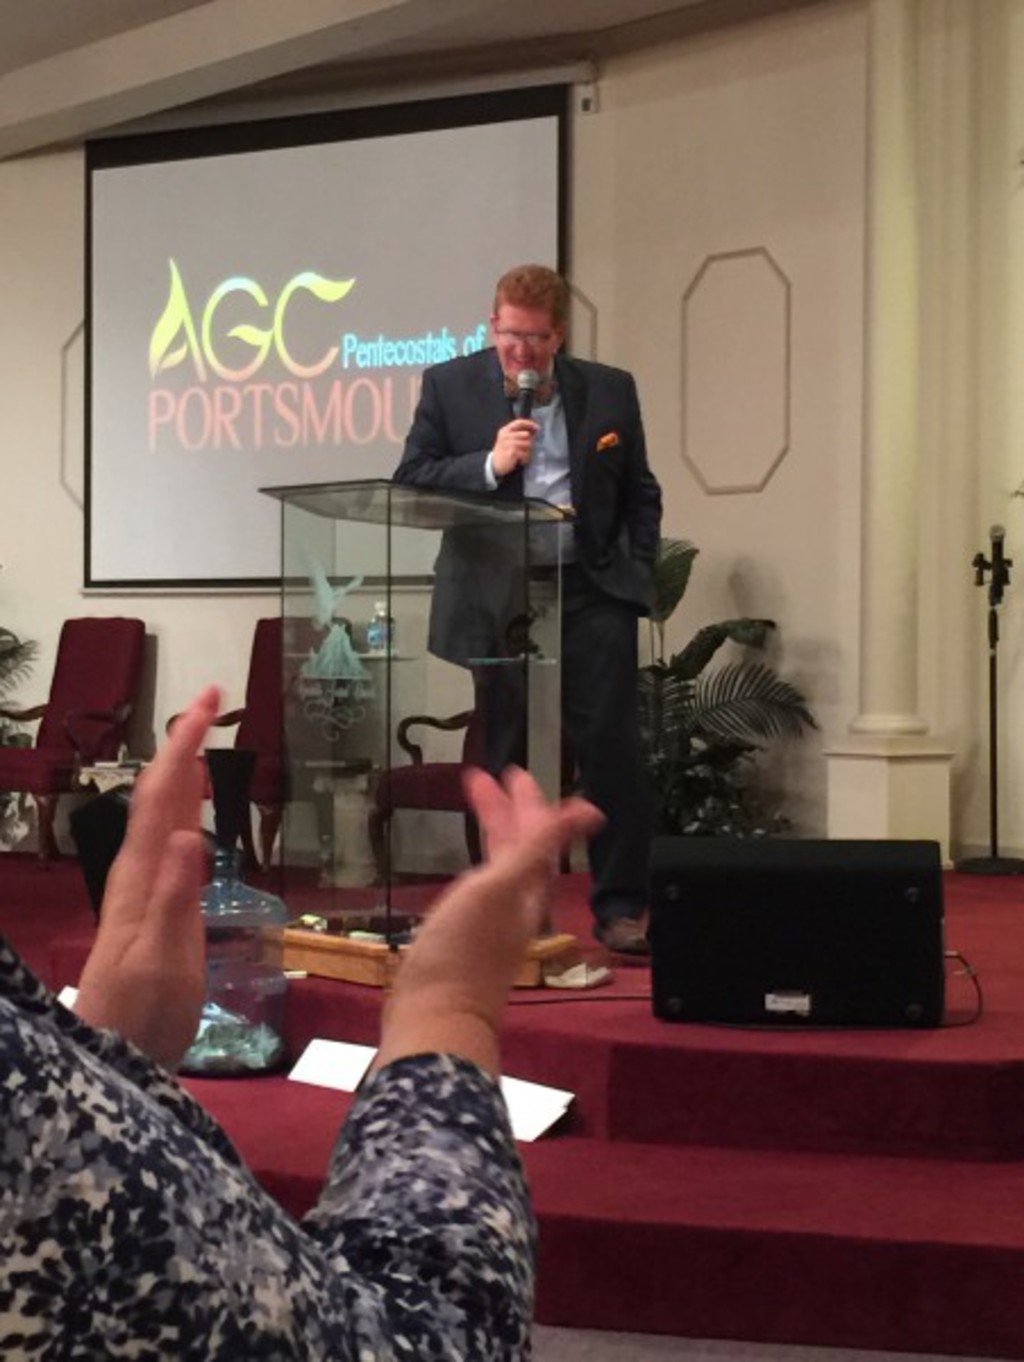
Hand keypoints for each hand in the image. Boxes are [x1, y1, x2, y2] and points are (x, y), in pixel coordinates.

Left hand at [74, 686, 218, 1070]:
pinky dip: (185, 805)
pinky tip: (195, 805)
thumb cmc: (141, 1014)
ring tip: (203, 733)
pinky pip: (169, 837)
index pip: (161, 794)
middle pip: (158, 792)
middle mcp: (138, 870)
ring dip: (182, 766)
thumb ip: (173, 899)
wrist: (115, 1057)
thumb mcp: (162, 961)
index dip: (184, 744)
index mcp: (141, 875)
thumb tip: (189, 833)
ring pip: (161, 811)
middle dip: (183, 740)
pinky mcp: (156, 904)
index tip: (209, 701)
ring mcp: (144, 886)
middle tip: (214, 698)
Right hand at [374, 767, 602, 1074]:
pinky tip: (463, 867)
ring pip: (500, 865)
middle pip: (518, 848)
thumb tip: (592, 811)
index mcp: (527, 889)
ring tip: (473, 806)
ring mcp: (491, 923)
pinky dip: (476, 863)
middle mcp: (515, 904)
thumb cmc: (464, 951)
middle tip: (486, 778)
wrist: (434, 1017)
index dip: (527, 802)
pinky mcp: (465, 939)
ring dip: (491, 832)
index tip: (512, 772)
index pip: (536, 835)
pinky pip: (480, 887)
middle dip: (506, 810)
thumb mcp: (500, 887)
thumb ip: (540, 846)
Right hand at [491, 418, 538, 476]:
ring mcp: (508, 444)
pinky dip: (525, 458)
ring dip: (528, 451)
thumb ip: (518, 434)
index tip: (537, 427)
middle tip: (527, 448)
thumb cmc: (504, 451)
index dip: (529, 423)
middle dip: (529, 441)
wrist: (494, 464)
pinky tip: (521, 460)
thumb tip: (534, 430)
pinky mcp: (512, 453)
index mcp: (505, 430)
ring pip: (527, 444)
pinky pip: (525, 453)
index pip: (519, 422)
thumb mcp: (507, 439)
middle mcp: (506, 435)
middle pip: (526, 434)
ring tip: (523, 455)